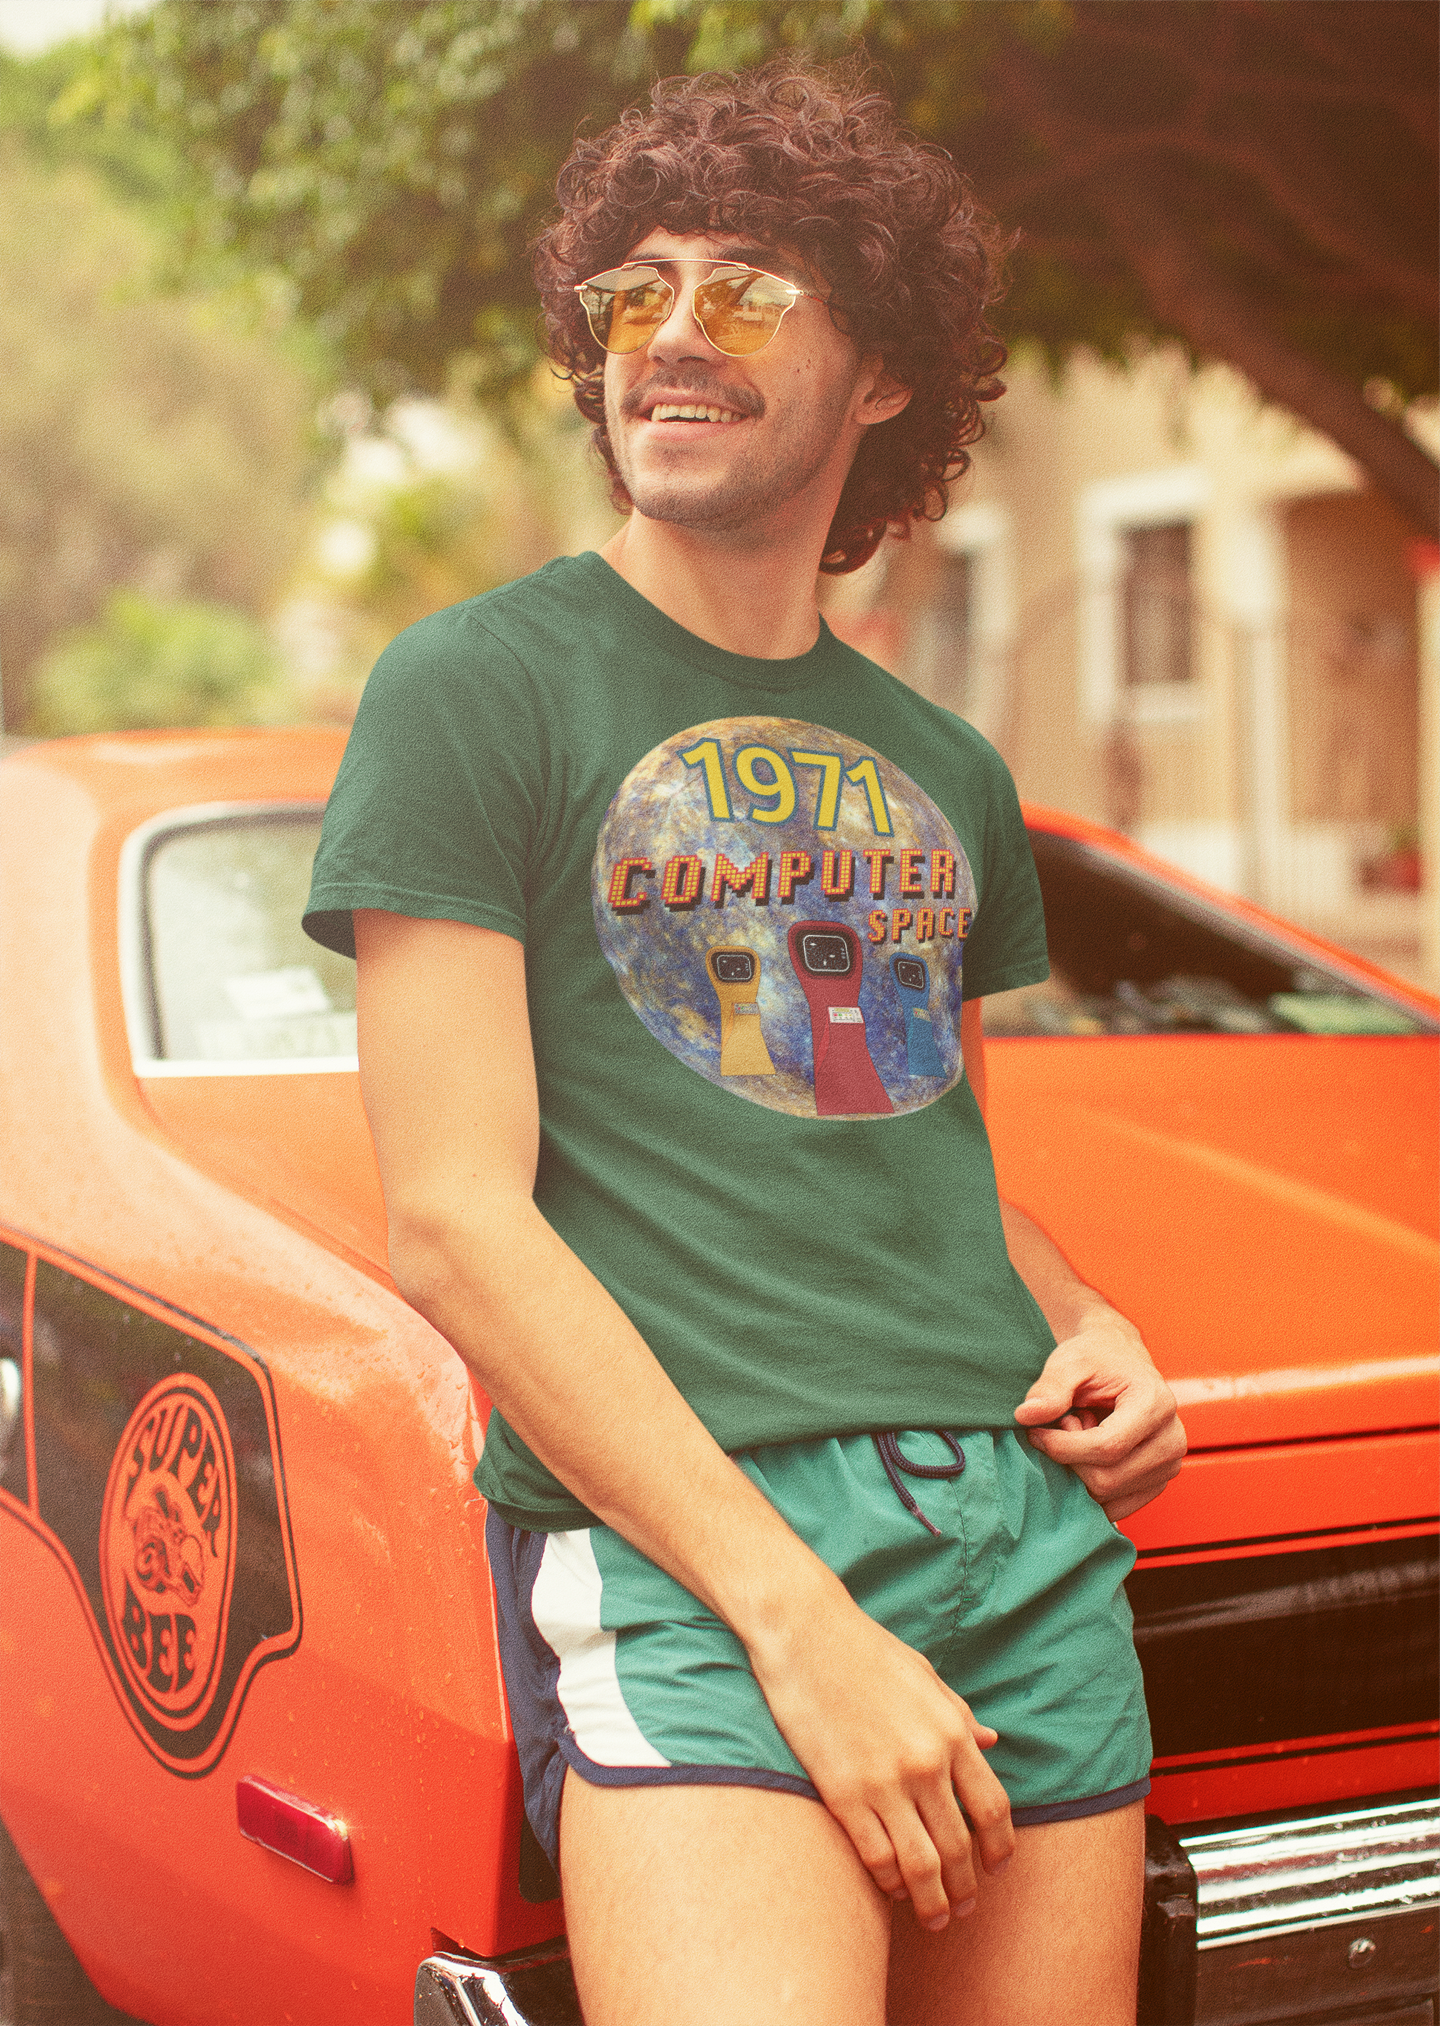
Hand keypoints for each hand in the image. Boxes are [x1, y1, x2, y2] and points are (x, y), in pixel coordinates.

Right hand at [746, 1585, 1013, 1930]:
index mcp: (952, 1730)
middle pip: (960, 1847)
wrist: (804, 1632)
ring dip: (933, 1901)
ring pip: (923, 1865)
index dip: (999, 1848)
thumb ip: (960, 1714)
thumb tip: (993, 1740)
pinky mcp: (843, 1793)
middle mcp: (926, 1762)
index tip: (995, 1868)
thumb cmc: (865, 1649)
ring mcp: (885, 1781)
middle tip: (963, 1909)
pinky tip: (891, 1890)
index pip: (993, 1808)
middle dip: (967, 1887)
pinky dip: (889, 1883)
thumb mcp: (925, 1676)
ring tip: (934, 1918)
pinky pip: (877, 1857)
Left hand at [1013, 1317, 1185, 1520]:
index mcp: (1155, 1403)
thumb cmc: (1097, 1358)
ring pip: (1109, 1496)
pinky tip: (1089, 1455)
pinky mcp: (1157, 1483)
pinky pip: (1116, 1506)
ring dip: (1081, 1471)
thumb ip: (1049, 1388)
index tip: (1037, 1432)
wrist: (1119, 1360)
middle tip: (1065, 1426)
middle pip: (1108, 1479)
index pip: (1107, 1447)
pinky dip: (1091, 1487)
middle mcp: (1171, 1439)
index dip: (1063, 1447)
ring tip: (1081, 1435)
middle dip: (1071, 1459)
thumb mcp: (1069, 1362)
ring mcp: (1169, 1465)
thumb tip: (1026, 1416)